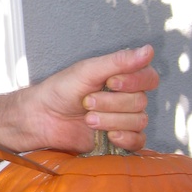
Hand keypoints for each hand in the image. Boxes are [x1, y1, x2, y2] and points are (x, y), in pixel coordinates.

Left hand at [26, 44, 158, 152]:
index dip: (134, 81)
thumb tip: (148, 50)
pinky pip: (138, 141)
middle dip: (111, 103)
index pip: (149, 78)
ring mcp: (124, 119)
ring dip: (111, 120)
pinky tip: (109, 135)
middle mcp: (126, 98)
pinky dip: (126, 138)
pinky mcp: (119, 139)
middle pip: (140, 101)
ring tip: (87, 119)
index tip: (111, 82)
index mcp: (122, 78)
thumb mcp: (88, 71)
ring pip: (138, 121)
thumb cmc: (61, 90)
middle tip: (87, 102)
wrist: (43, 117)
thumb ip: (118, 61)